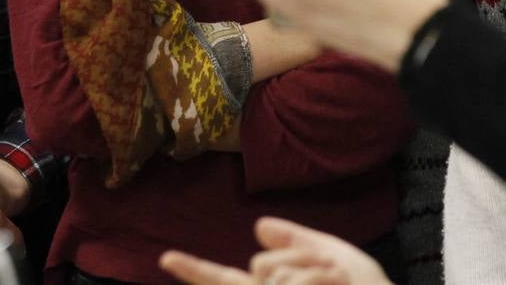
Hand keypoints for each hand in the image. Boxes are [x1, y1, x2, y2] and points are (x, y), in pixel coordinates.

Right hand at [160, 216, 389, 284]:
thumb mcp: (340, 259)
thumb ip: (298, 243)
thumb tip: (258, 227)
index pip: (227, 280)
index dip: (195, 270)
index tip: (165, 258)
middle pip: (262, 264)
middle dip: (302, 262)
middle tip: (339, 282)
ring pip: (276, 272)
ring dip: (318, 273)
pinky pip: (287, 281)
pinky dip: (317, 278)